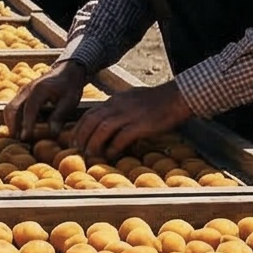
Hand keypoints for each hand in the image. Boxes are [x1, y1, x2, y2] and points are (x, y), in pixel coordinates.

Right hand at [4, 61, 90, 138]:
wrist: (67, 71)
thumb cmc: (69, 87)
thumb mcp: (69, 101)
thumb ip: (59, 116)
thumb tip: (52, 133)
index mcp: (39, 89)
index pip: (29, 109)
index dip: (26, 125)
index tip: (25, 138)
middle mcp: (26, 89)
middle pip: (11, 108)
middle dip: (12, 125)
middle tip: (18, 140)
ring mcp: (22, 91)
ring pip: (9, 108)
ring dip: (11, 123)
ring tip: (18, 137)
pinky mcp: (22, 95)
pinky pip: (13, 107)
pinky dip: (14, 119)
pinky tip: (21, 129)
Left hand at [70, 83, 195, 159]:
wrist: (177, 97)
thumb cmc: (157, 101)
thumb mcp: (132, 100)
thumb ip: (119, 109)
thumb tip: (108, 124)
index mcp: (115, 100)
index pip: (90, 113)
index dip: (79, 128)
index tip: (75, 140)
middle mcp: (119, 106)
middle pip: (91, 121)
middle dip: (82, 136)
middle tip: (79, 150)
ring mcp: (129, 114)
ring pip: (102, 129)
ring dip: (94, 143)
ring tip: (92, 154)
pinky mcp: (141, 124)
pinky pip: (121, 137)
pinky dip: (113, 147)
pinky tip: (111, 155)